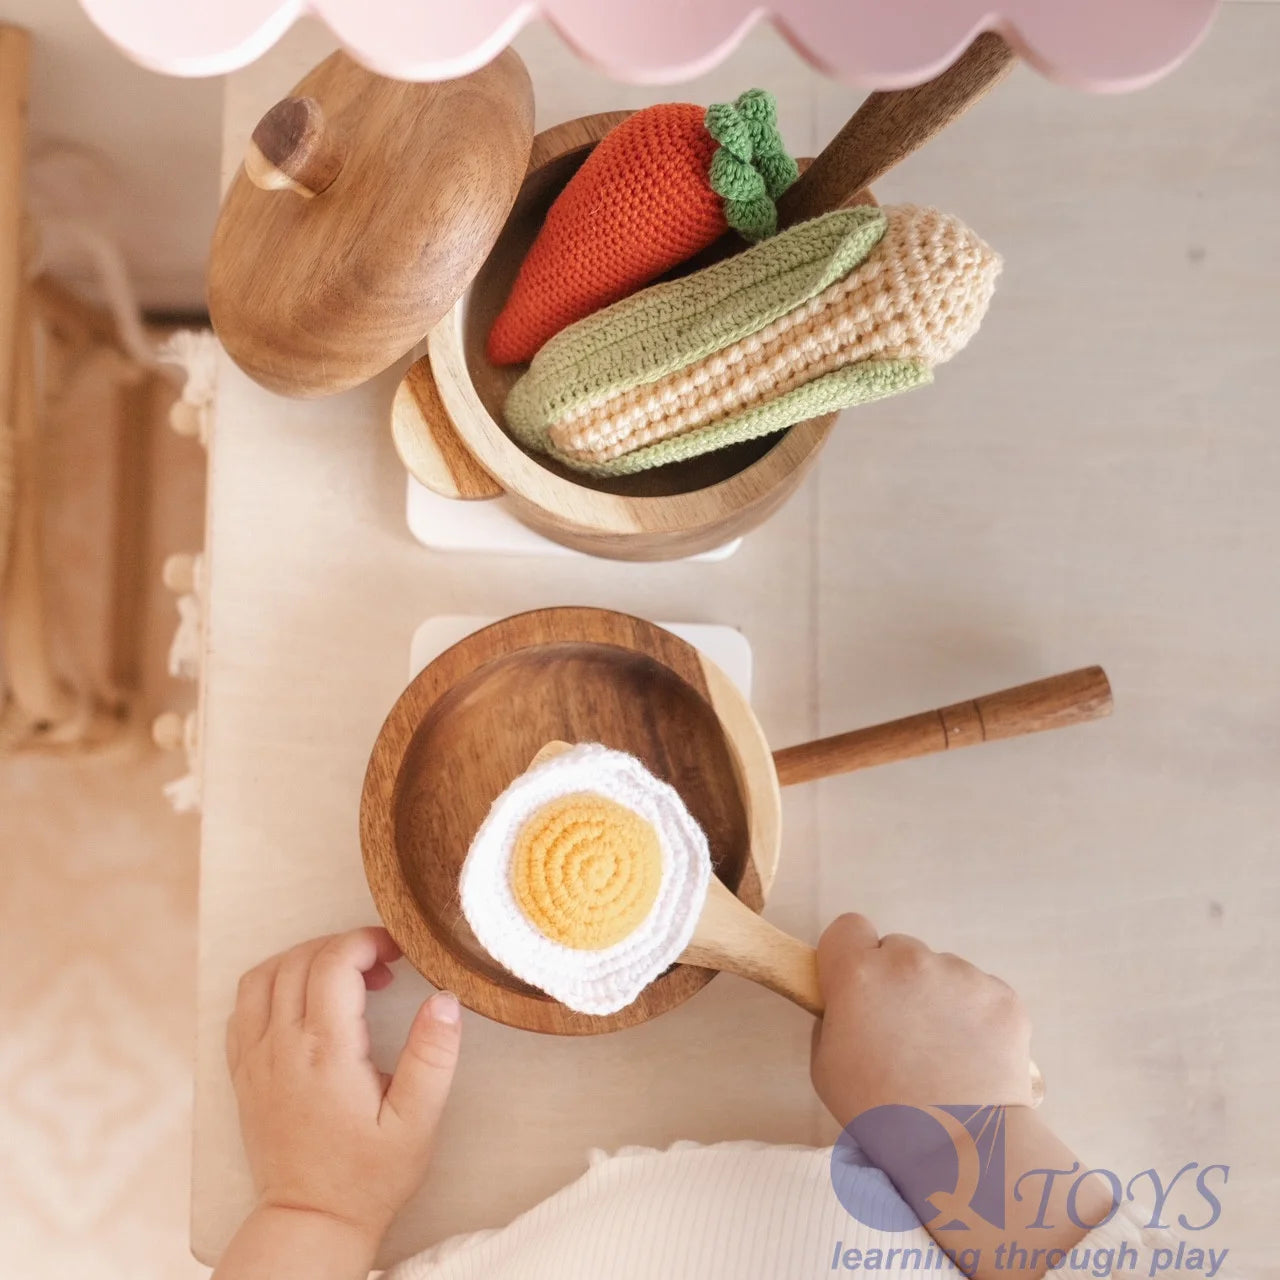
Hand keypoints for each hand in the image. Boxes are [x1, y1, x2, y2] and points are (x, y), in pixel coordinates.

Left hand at [226, 927, 461, 1245]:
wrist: (312, 1220)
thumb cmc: (369, 1175)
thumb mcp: (417, 1121)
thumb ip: (433, 1056)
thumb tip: (444, 998)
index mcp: (327, 1052)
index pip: (335, 961)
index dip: (368, 941)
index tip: (398, 953)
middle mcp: (282, 1046)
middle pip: (301, 959)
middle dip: (344, 946)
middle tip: (381, 966)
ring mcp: (255, 1058)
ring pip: (265, 975)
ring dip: (305, 958)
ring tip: (342, 975)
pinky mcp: (243, 1071)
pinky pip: (244, 1004)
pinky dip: (273, 983)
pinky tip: (304, 999)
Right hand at [810, 913, 1031, 1125]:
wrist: (960, 1146)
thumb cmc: (879, 1111)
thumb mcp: (824, 1065)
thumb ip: (834, 1017)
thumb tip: (852, 1003)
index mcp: (859, 973)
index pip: (849, 927)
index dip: (851, 955)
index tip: (858, 986)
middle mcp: (910, 961)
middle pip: (898, 950)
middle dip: (897, 980)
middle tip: (904, 1031)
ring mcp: (962, 974)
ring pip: (942, 971)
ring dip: (938, 998)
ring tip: (944, 1053)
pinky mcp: (1002, 995)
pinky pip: (980, 993)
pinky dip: (976, 1017)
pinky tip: (973, 1056)